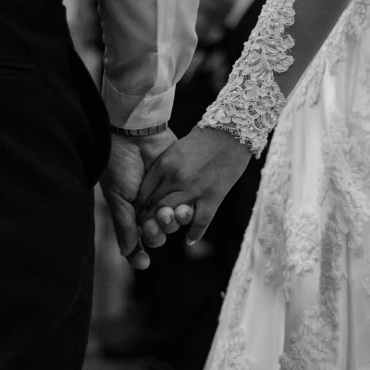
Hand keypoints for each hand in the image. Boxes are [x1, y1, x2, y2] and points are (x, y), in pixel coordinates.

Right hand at [99, 130, 176, 269]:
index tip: (144, 254)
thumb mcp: (118, 197)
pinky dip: (186, 212)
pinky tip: (185, 211)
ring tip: (173, 211)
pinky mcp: (180, 184)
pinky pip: (186, 204)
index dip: (142, 247)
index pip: (139, 239)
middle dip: (159, 230)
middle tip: (157, 217)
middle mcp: (148, 207)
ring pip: (174, 222)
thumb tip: (128, 254)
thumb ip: (124, 226)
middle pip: (159, 233)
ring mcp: (165, 196)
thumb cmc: (119, 165)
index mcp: (130, 212)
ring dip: (173, 222)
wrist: (133, 134)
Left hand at [136, 126, 252, 244]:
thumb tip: (156, 184)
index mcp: (164, 164)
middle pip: (153, 205)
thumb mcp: (177, 149)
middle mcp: (175, 178)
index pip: (144, 192)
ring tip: (161, 232)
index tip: (136, 213)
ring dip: (165, 226)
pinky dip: (193, 233)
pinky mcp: (213, 196)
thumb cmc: (205, 137)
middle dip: (147, 218)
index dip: (138, 205)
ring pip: (171, 215)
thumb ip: (166, 166)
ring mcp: (194, 189)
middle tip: (143, 228)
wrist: (232, 130)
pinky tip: (189, 239)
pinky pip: (200, 221)